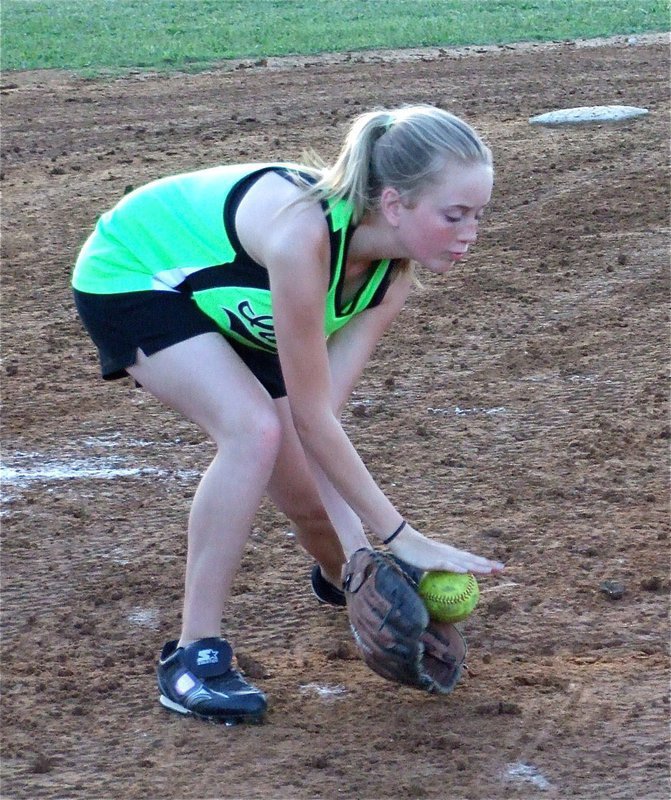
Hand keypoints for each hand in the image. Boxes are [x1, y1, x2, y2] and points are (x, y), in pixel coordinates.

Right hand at [387, 523, 503, 574]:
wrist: (403, 540)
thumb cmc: (413, 552)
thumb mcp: (427, 562)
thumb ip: (436, 569)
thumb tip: (440, 584)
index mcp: (450, 554)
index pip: (470, 558)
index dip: (484, 562)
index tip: (496, 567)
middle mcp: (451, 553)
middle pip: (472, 559)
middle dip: (488, 564)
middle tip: (502, 569)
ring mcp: (444, 556)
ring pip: (464, 562)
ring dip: (478, 566)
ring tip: (491, 570)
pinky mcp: (435, 560)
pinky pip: (449, 565)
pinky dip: (458, 568)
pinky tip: (466, 572)